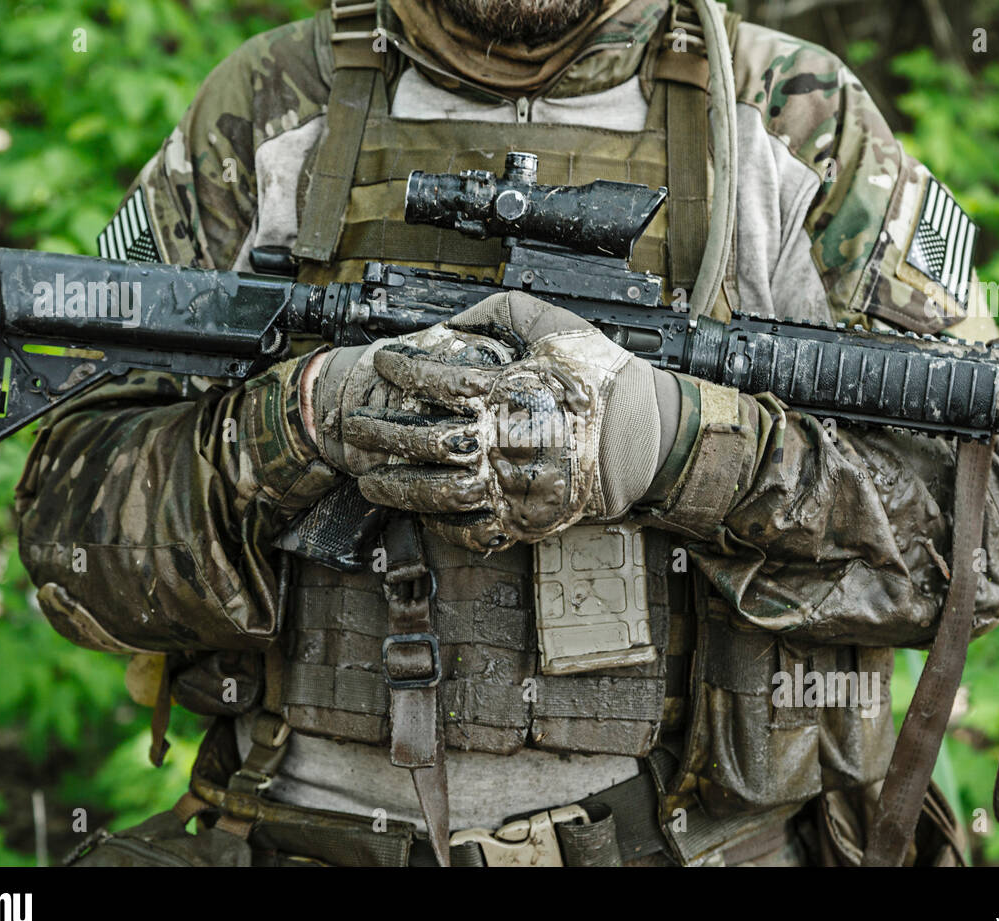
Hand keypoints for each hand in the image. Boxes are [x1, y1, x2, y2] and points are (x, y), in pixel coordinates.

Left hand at [340, 291, 664, 550]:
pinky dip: (437, 523)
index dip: (404, 371)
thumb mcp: (556, 326)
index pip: (440, 381)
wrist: (645, 440)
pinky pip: (470, 530)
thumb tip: (452, 321)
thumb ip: (501, 312)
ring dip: (395, 486)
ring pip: (436, 492)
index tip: (383, 363)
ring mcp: (514, 485)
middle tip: (353, 425)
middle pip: (425, 440)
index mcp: (513, 392)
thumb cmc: (600, 380)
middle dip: (380, 432)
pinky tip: (416, 510)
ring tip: (369, 476)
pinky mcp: (525, 520)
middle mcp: (507, 441)